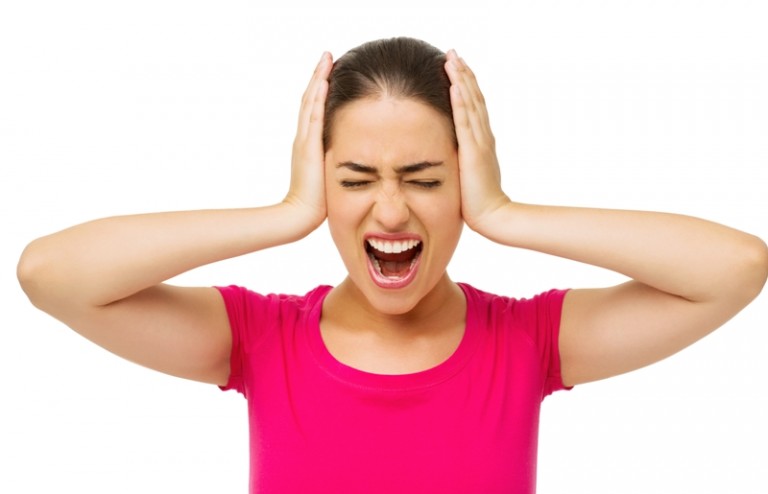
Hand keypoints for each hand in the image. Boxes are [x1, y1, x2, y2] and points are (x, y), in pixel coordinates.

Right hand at [283, 52, 332, 230]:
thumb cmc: (317, 203)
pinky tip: (324, 80)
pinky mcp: (308, 146)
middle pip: (309, 99)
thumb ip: (334, 162)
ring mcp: (304, 140)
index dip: (320, 90)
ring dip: (319, 78)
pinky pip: (313, 115)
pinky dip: (318, 96)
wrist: (299, 214)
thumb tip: (350, 156)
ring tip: (327, 58)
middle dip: (319, 76)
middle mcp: (303, 137)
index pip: (313, 110)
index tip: (329, 72)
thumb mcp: (327, 175)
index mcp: (307, 144)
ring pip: (310, 101)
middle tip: (327, 56)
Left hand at [444, 50, 510, 234]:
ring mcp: (480, 142)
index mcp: (482, 140)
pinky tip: (454, 86)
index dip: (466, 84)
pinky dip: (460, 103)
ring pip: (470, 104)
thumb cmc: (478, 201)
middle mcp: (483, 136)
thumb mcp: (470, 172)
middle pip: (474, 97)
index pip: (474, 105)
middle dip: (463, 73)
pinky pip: (465, 122)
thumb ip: (464, 158)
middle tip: (453, 52)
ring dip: (460, 80)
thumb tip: (453, 152)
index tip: (456, 65)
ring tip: (451, 59)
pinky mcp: (473, 152)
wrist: (493, 216)